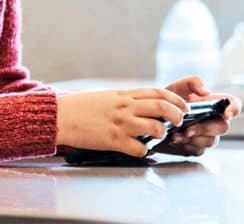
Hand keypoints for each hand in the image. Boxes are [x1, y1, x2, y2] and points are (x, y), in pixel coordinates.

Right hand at [57, 88, 188, 156]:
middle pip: (162, 107)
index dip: (175, 99)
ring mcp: (120, 124)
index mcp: (124, 95)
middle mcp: (125, 107)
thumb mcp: (107, 97)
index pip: (158, 93)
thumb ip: (126, 100)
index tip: (183, 106)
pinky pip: (139, 148)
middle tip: (179, 122)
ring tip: (158, 136)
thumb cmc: (82, 107)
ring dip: (161, 133)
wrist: (60, 116)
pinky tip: (140, 149)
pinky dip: (144, 150)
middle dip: (176, 115)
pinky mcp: (113, 140)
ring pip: (155, 127)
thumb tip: (145, 105)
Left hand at [153, 76, 241, 155]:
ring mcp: (206, 135)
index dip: (234, 109)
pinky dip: (186, 145)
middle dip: (206, 128)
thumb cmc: (169, 100)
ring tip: (177, 134)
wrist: (153, 116)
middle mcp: (213, 120)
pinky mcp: (196, 147)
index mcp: (213, 104)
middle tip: (189, 129)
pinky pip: (198, 150)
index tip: (226, 114)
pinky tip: (175, 140)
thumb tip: (206, 92)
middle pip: (223, 127)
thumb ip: (192, 82)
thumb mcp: (178, 87)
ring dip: (194, 138)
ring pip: (210, 141)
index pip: (233, 105)